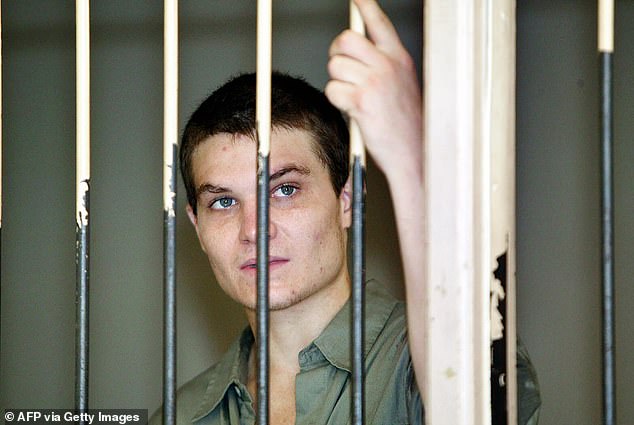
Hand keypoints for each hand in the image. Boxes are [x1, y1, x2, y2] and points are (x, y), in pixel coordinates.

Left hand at [325, 0, 421, 181]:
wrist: (414, 152)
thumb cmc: (407, 123)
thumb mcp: (403, 84)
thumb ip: (384, 65)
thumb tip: (358, 52)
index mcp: (400, 59)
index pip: (379, 24)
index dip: (366, 7)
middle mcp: (388, 65)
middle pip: (344, 40)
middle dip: (337, 55)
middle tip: (344, 71)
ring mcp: (374, 81)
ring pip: (335, 67)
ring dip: (337, 83)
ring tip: (354, 98)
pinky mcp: (361, 100)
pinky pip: (332, 90)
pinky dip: (337, 102)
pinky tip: (354, 110)